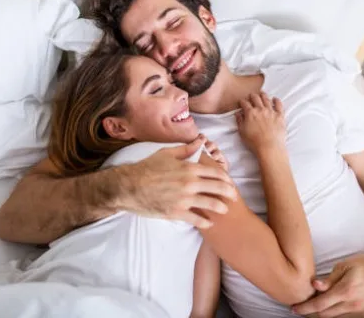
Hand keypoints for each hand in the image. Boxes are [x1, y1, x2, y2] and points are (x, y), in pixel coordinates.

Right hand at [120, 138, 237, 228]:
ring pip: (210, 204)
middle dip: (229, 193)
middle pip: (218, 188)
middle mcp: (190, 183)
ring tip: (225, 210)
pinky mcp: (176, 212)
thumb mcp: (167, 153)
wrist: (129, 186)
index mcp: (189, 168)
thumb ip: (187, 149)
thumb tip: (201, 141)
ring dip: (220, 207)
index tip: (230, 182)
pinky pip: (196, 219)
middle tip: (234, 196)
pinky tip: (209, 223)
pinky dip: (205, 222)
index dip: (226, 178)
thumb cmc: (147, 168)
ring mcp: (184, 199)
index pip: (215, 172)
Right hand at [235, 92, 284, 154]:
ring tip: (262, 93)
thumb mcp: (242, 132)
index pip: (244, 103)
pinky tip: (275, 99)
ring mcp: (271, 111)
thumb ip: (240, 121)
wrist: (269, 147)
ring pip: (266, 99)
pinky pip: (279, 105)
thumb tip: (238, 114)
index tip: (241, 102)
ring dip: (263, 95)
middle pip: (256, 98)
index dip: (242, 102)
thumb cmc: (254, 142)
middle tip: (251, 95)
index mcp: (250, 113)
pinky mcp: (280, 116)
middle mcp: (260, 109)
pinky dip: (277, 100)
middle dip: (252, 96)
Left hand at [292, 252, 363, 317]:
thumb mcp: (345, 266)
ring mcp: (360, 313)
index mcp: (346, 291)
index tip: (294, 308)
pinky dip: (333, 315)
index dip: (305, 308)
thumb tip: (314, 286)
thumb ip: (329, 279)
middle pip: (325, 315)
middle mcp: (353, 306)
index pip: (320, 305)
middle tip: (299, 307)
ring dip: (321, 314)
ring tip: (311, 307)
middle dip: (310, 313)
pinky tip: (327, 308)